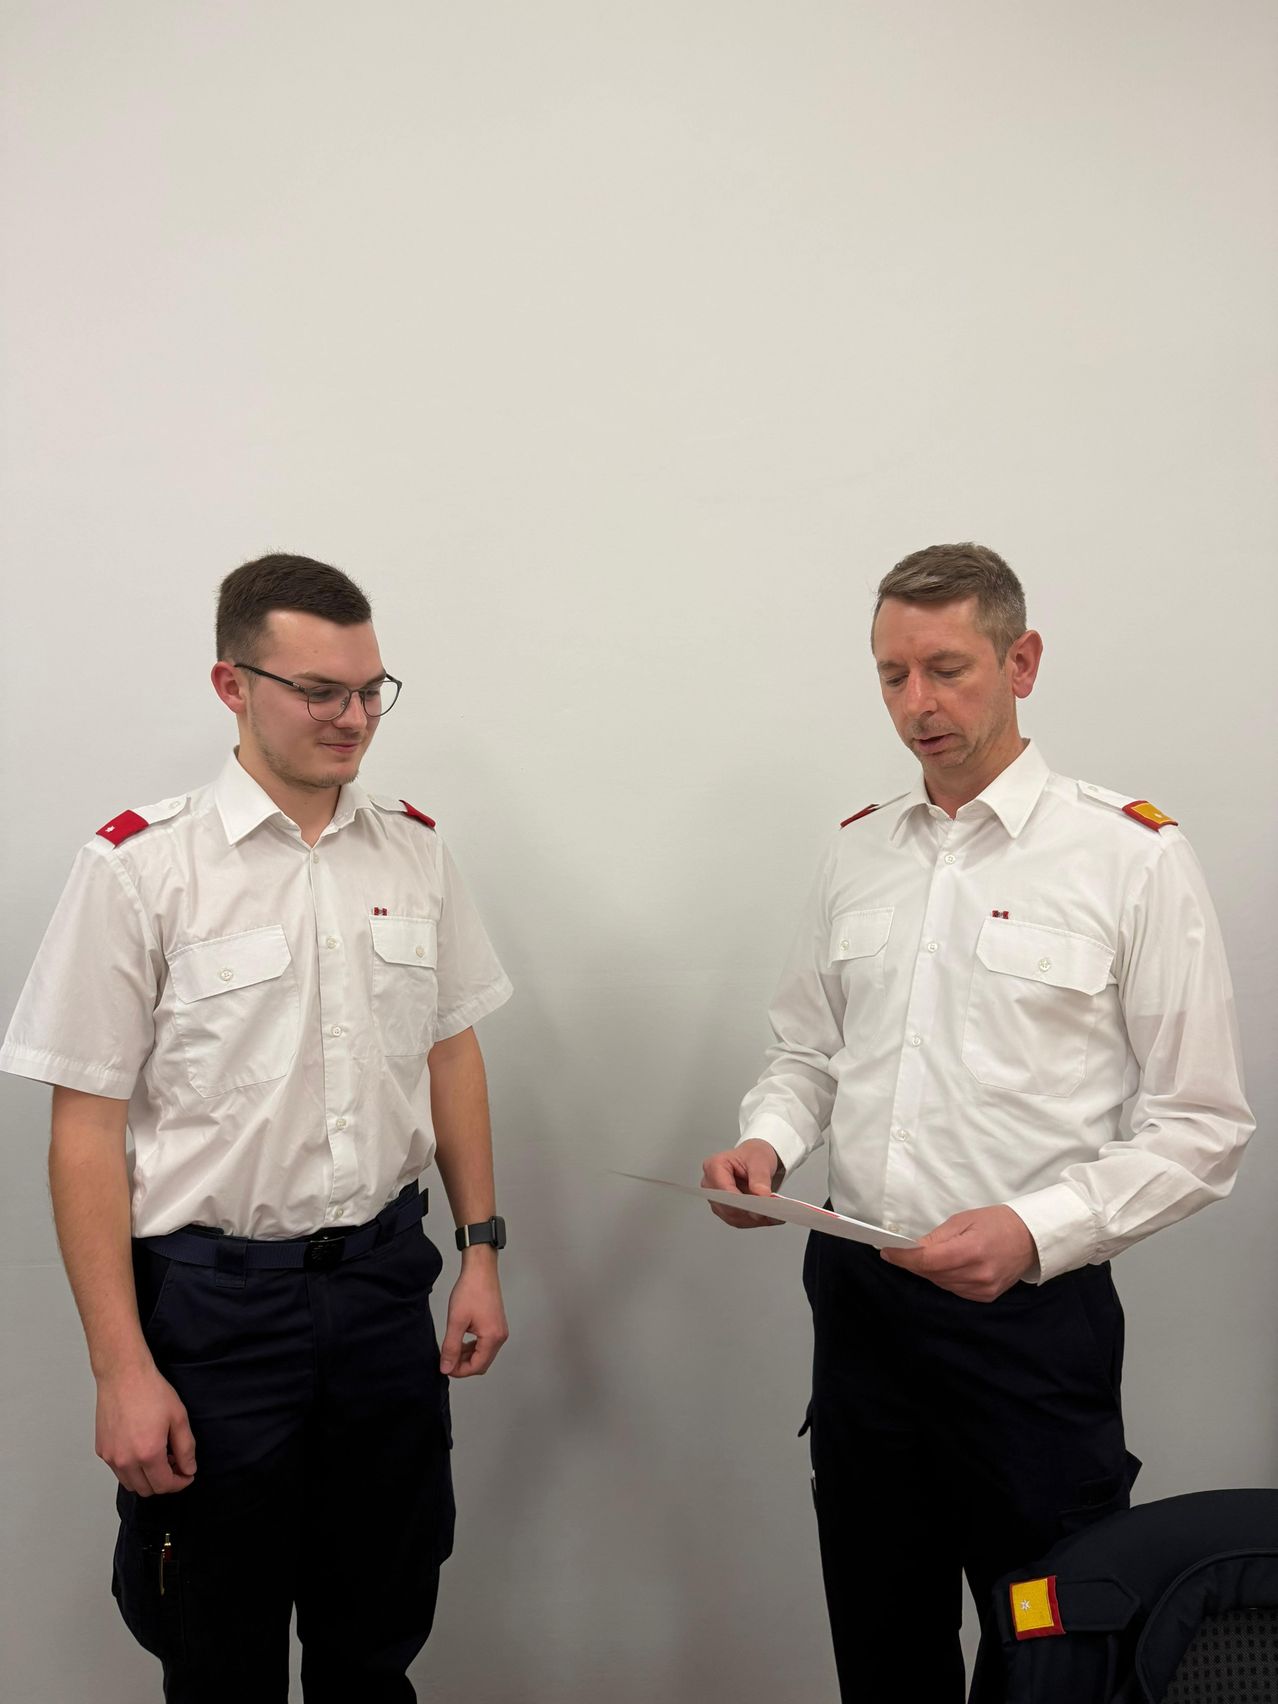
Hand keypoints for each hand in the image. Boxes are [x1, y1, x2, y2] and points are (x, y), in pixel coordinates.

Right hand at [95, 1361, 196, 1495]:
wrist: (124, 1375)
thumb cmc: (151, 1392)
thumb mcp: (178, 1418)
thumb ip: (186, 1448)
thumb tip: (188, 1469)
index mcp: (147, 1454)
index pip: (164, 1485)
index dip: (180, 1483)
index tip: (187, 1474)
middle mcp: (125, 1460)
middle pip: (147, 1490)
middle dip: (164, 1482)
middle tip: (175, 1464)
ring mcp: (110, 1457)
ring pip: (131, 1483)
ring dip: (147, 1478)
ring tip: (159, 1457)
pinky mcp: (102, 1450)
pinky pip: (118, 1471)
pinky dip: (132, 1469)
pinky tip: (142, 1450)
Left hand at [440, 1254, 508, 1376]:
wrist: (481, 1269)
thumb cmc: (470, 1290)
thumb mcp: (456, 1321)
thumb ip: (451, 1347)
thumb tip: (446, 1367)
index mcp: (492, 1337)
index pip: (477, 1366)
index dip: (459, 1371)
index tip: (444, 1366)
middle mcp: (500, 1336)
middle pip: (482, 1363)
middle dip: (464, 1365)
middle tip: (446, 1359)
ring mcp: (500, 1330)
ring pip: (484, 1354)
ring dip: (468, 1356)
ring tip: (451, 1350)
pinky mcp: (496, 1324)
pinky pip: (485, 1344)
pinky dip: (473, 1347)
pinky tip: (460, 1341)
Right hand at [700, 1138, 784, 1227]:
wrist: (754, 1160)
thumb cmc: (753, 1155)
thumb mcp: (760, 1160)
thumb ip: (760, 1178)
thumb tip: (762, 1196)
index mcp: (714, 1166)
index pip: (724, 1190)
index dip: (741, 1201)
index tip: (759, 1207)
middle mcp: (711, 1184)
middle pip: (727, 1207)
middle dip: (749, 1212)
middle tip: (771, 1213)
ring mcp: (716, 1198)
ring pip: (733, 1217)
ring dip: (753, 1219)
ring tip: (773, 1216)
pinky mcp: (724, 1209)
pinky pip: (738, 1220)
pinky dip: (753, 1221)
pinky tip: (767, 1217)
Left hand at [880, 1205, 1035, 1301]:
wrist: (1030, 1238)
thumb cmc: (997, 1222)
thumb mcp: (964, 1220)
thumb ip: (937, 1237)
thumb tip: (912, 1248)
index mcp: (971, 1250)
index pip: (928, 1261)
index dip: (904, 1258)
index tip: (887, 1252)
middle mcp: (977, 1275)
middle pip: (932, 1274)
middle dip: (914, 1263)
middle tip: (902, 1251)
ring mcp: (983, 1289)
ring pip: (941, 1284)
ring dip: (929, 1272)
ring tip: (928, 1257)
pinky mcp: (986, 1297)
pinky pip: (954, 1290)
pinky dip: (945, 1279)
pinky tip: (948, 1267)